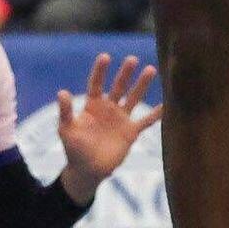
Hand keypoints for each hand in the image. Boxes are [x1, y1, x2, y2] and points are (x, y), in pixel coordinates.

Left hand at [58, 53, 161, 204]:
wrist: (87, 171)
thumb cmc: (74, 149)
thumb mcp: (67, 130)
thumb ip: (66, 112)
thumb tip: (61, 92)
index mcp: (93, 105)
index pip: (97, 84)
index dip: (100, 71)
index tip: (105, 57)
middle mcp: (108, 108)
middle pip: (118, 86)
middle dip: (125, 73)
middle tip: (132, 59)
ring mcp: (120, 119)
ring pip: (133, 98)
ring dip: (141, 85)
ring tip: (151, 69)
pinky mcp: (130, 133)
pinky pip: (145, 121)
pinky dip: (155, 114)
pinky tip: (167, 105)